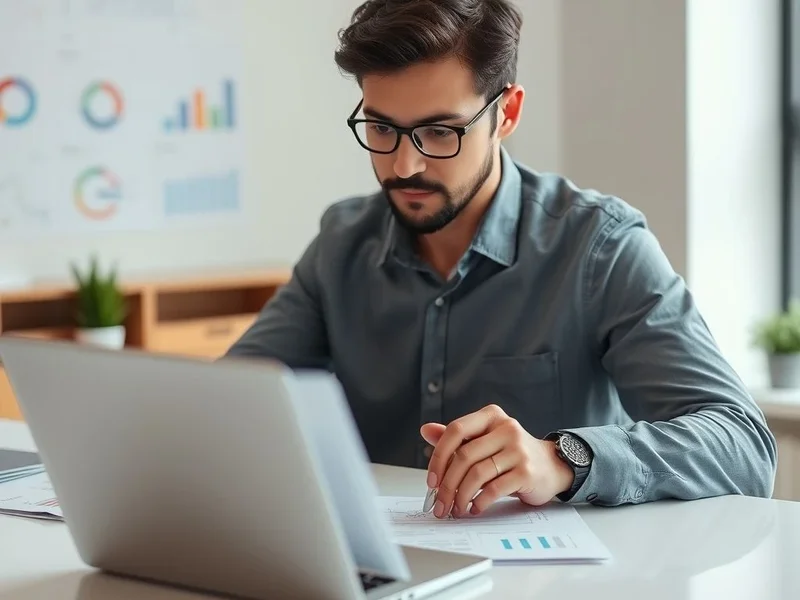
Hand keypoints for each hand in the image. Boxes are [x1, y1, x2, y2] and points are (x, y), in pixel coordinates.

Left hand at [420, 404, 574, 518]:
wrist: (550, 467)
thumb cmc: (511, 454)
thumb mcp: (484, 441)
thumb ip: (456, 437)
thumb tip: (426, 430)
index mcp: (491, 416)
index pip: (456, 430)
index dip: (438, 456)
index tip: (431, 480)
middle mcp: (506, 428)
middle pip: (464, 456)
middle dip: (447, 484)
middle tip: (439, 503)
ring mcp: (518, 449)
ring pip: (477, 474)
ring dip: (461, 496)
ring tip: (455, 508)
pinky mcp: (527, 472)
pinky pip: (494, 489)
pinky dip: (479, 502)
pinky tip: (474, 508)